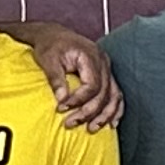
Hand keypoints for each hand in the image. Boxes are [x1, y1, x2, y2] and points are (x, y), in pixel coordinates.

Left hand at [8, 17, 123, 131]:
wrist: (53, 35)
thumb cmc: (50, 46)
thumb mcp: (48, 60)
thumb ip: (56, 79)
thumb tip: (62, 99)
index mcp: (90, 56)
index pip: (92, 85)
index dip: (79, 100)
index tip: (61, 108)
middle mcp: (103, 62)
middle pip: (104, 93)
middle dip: (88, 112)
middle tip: (70, 124)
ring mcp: (107, 68)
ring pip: (114, 96)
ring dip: (105, 115)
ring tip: (92, 129)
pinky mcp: (106, 74)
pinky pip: (116, 94)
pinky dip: (115, 110)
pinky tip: (112, 123)